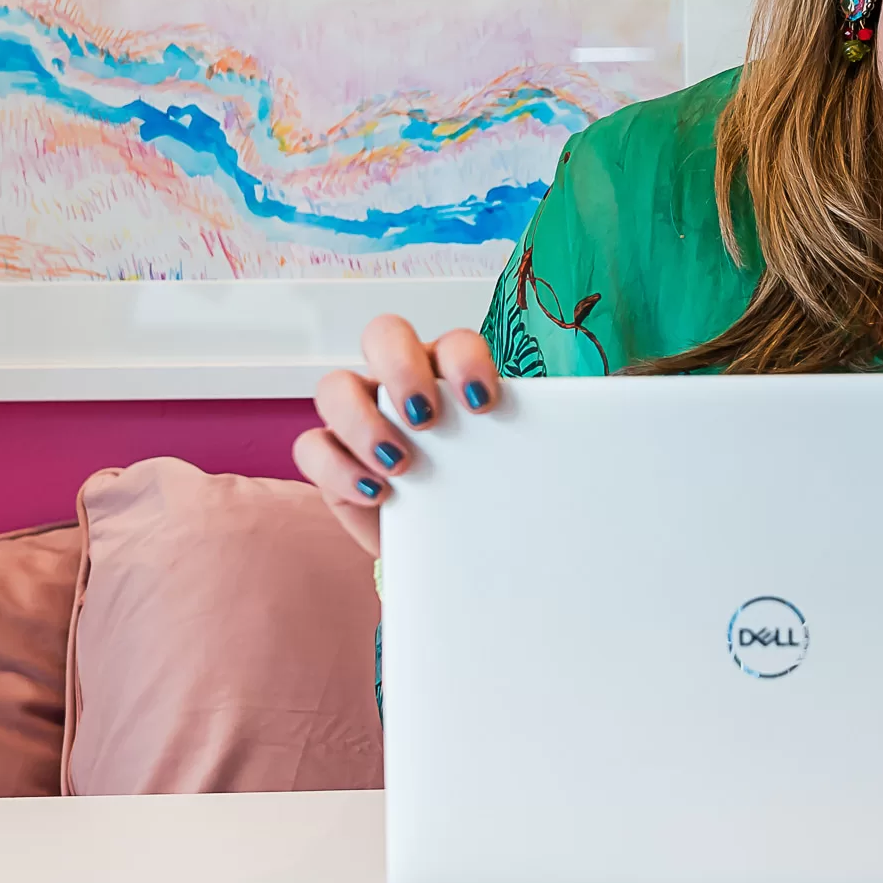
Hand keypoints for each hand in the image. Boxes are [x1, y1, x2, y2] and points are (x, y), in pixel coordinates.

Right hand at [293, 314, 499, 553]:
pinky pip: (312, 446)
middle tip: (427, 418)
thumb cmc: (482, 494)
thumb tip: (570, 448)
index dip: (465, 362)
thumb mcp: (505, 466)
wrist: (453, 547)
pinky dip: (338, 468)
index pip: (452, 341)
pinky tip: (377, 492)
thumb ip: (522, 445)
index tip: (484, 403)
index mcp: (449, 370)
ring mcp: (358, 414)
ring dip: (363, 421)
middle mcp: (399, 380)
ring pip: (335, 386)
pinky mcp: (330, 457)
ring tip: (400, 463)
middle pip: (383, 335)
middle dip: (401, 369)